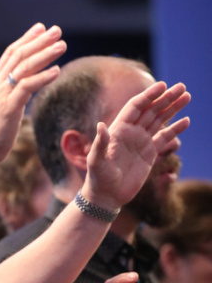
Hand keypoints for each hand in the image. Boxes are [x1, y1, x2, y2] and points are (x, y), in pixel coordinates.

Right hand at [0, 23, 66, 166]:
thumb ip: (9, 97)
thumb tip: (21, 94)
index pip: (10, 54)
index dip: (26, 39)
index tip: (41, 28)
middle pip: (19, 55)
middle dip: (39, 41)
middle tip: (57, 30)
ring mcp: (2, 95)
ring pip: (25, 67)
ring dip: (45, 54)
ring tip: (62, 45)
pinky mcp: (8, 107)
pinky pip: (27, 87)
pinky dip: (43, 77)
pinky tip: (57, 70)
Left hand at [83, 81, 190, 210]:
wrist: (107, 196)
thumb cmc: (98, 178)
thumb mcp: (96, 161)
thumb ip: (100, 143)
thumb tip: (101, 126)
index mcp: (119, 129)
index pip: (136, 106)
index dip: (149, 96)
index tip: (163, 86)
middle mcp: (131, 132)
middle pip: (151, 109)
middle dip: (166, 98)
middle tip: (182, 87)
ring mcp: (141, 142)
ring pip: (159, 120)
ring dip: (173, 108)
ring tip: (187, 96)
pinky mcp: (150, 154)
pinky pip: (164, 138)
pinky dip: (175, 129)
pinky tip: (186, 121)